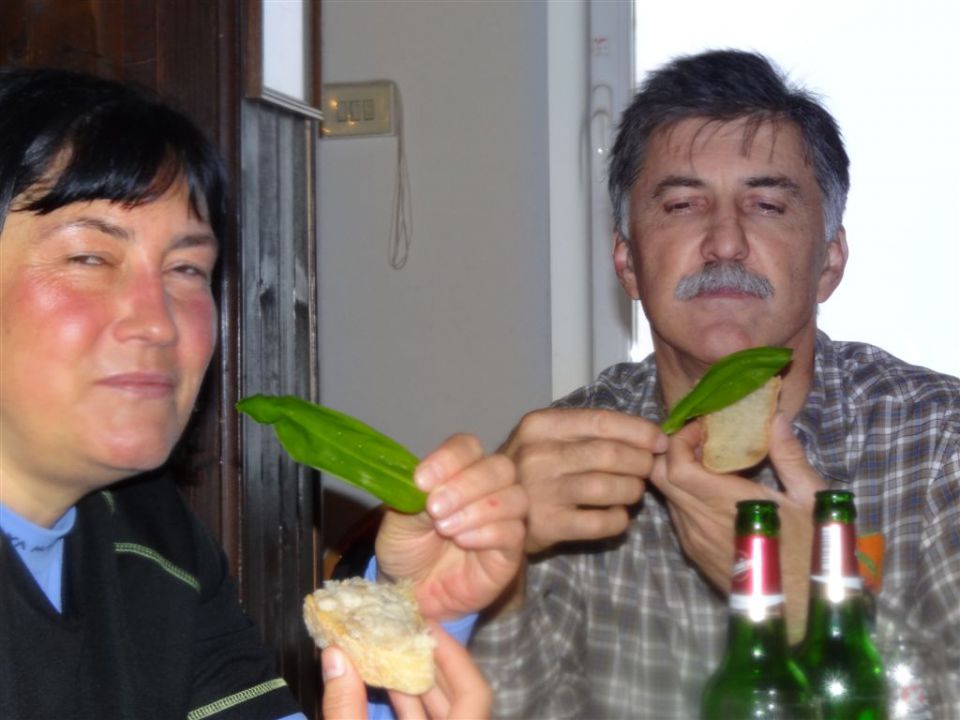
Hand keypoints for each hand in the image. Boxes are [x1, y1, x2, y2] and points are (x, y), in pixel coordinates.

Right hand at [321, 623, 491, 719]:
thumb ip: (344, 707)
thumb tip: (335, 655)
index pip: (474, 692)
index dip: (454, 655)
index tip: (427, 626)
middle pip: (461, 698)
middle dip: (432, 663)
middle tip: (407, 630)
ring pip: (445, 713)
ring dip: (419, 684)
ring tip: (394, 650)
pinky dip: (412, 706)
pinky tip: (389, 686)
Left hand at [375, 433, 526, 619]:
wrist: (410, 593)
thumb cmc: (406, 550)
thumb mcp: (399, 522)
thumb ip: (415, 501)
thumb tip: (429, 486)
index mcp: (458, 472)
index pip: (467, 447)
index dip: (449, 458)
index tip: (422, 480)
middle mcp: (487, 489)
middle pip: (499, 467)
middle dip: (467, 484)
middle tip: (435, 508)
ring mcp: (503, 519)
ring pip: (514, 497)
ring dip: (477, 509)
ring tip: (445, 528)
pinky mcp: (510, 551)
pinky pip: (514, 532)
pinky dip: (488, 532)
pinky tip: (463, 541)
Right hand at [501, 408, 667, 553]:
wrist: (489, 511)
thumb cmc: (530, 469)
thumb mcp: (546, 438)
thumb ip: (588, 432)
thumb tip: (650, 435)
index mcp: (539, 425)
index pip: (601, 421)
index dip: (638, 431)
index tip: (659, 440)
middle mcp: (538, 455)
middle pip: (610, 454)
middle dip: (641, 462)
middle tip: (648, 469)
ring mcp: (541, 492)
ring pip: (610, 488)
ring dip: (633, 490)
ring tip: (633, 491)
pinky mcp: (548, 526)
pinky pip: (602, 523)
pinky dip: (619, 519)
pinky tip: (616, 515)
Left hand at [649, 414, 824, 641]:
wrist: (800, 610)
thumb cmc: (812, 551)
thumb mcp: (811, 499)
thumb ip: (788, 456)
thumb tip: (774, 419)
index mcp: (725, 504)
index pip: (676, 466)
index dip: (679, 441)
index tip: (702, 428)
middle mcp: (698, 521)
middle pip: (659, 476)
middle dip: (670, 449)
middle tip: (698, 437)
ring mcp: (692, 539)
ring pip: (665, 494)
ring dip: (676, 471)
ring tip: (706, 458)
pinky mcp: (693, 551)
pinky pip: (677, 513)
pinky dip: (684, 493)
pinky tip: (711, 489)